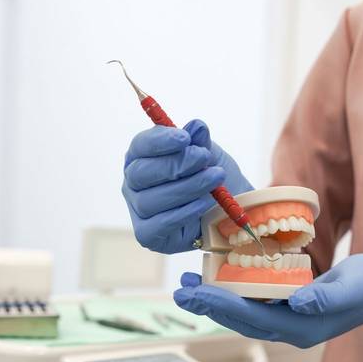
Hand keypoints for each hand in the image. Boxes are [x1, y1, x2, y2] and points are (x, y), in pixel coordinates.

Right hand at [122, 119, 252, 253]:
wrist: (227, 214)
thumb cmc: (211, 181)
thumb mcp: (209, 156)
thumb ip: (200, 142)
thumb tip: (197, 127)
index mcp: (142, 158)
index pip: (141, 146)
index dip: (160, 140)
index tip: (185, 138)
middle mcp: (134, 184)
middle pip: (141, 173)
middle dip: (175, 164)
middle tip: (203, 157)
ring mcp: (139, 210)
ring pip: (152, 199)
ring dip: (186, 187)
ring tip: (213, 179)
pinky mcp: (148, 234)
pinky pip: (159, 224)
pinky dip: (183, 213)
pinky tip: (203, 204)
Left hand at [173, 255, 362, 348]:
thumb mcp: (352, 288)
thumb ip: (326, 297)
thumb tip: (299, 303)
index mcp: (301, 329)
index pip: (252, 318)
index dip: (223, 305)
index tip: (197, 292)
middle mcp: (289, 329)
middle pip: (239, 319)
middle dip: (209, 305)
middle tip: (180, 290)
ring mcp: (288, 321)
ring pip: (243, 313)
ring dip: (215, 301)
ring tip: (189, 286)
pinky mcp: (289, 309)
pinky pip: (253, 304)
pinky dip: (232, 293)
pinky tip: (217, 280)